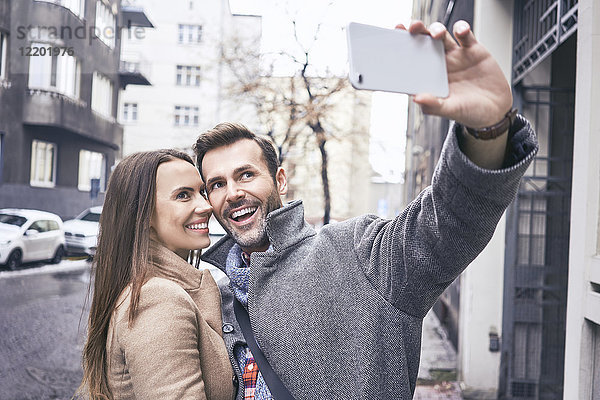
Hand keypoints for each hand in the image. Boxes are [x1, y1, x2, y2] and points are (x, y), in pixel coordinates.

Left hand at [396, 20, 512, 128]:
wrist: (496, 110)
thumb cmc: (470, 112)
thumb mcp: (451, 111)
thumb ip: (433, 105)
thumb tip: (416, 98)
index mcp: (429, 78)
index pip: (412, 60)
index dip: (403, 49)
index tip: (394, 39)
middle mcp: (440, 64)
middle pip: (424, 42)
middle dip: (416, 32)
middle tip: (412, 27)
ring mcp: (456, 56)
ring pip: (441, 36)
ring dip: (436, 29)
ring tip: (437, 34)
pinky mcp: (473, 50)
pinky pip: (465, 35)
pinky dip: (462, 29)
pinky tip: (461, 31)